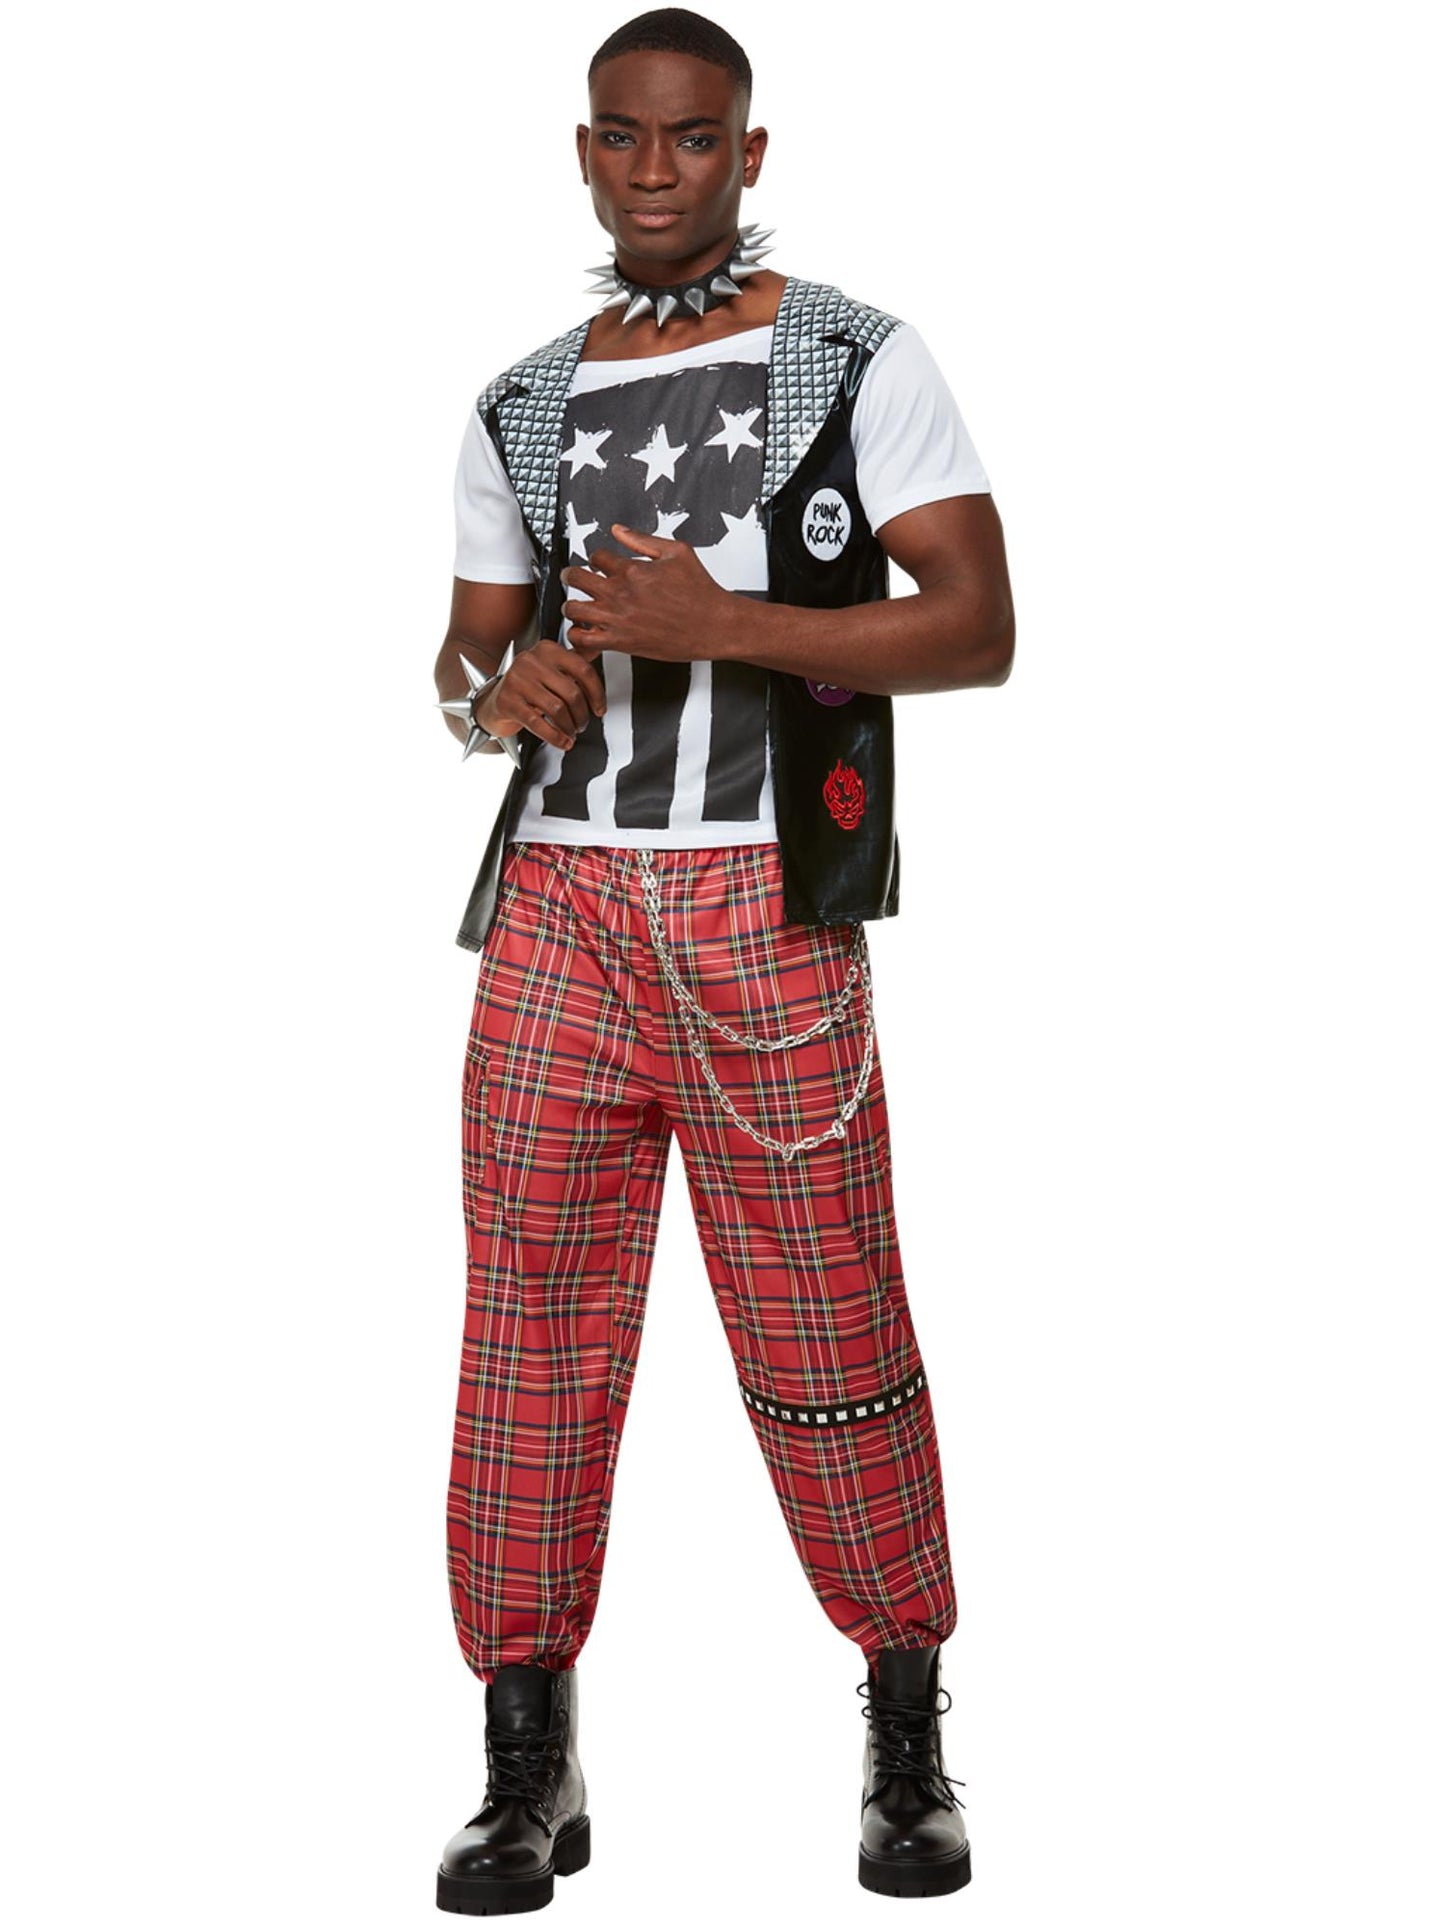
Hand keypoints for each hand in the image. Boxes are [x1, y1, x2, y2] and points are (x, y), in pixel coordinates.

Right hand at [480, 638, 606, 752]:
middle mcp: (531, 661)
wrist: (491, 701)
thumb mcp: (549, 669)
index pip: (583, 670)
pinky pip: (538, 723)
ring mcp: (517, 680)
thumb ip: (571, 663)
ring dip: (569, 727)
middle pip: (572, 692)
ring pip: (557, 709)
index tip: (599, 709)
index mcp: (547, 650)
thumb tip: (596, 652)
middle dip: (582, 715)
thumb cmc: (526, 687)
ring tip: (571, 733)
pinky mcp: (507, 702)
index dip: (597, 694)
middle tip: (582, 725)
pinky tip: (562, 742)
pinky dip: (555, 737)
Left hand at [560, 524, 729, 661]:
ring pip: (573, 608)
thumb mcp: (677, 552)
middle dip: (572, 576)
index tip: (600, 564)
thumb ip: (643, 540)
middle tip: (573, 578)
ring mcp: (617, 618)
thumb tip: (619, 530)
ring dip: (572, 605)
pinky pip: (583, 639)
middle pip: (577, 578)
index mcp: (632, 569)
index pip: (596, 556)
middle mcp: (620, 593)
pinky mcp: (620, 641)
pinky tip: (585, 631)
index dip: (596, 559)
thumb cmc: (700, 592)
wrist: (714, 625)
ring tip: (577, 606)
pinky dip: (577, 635)